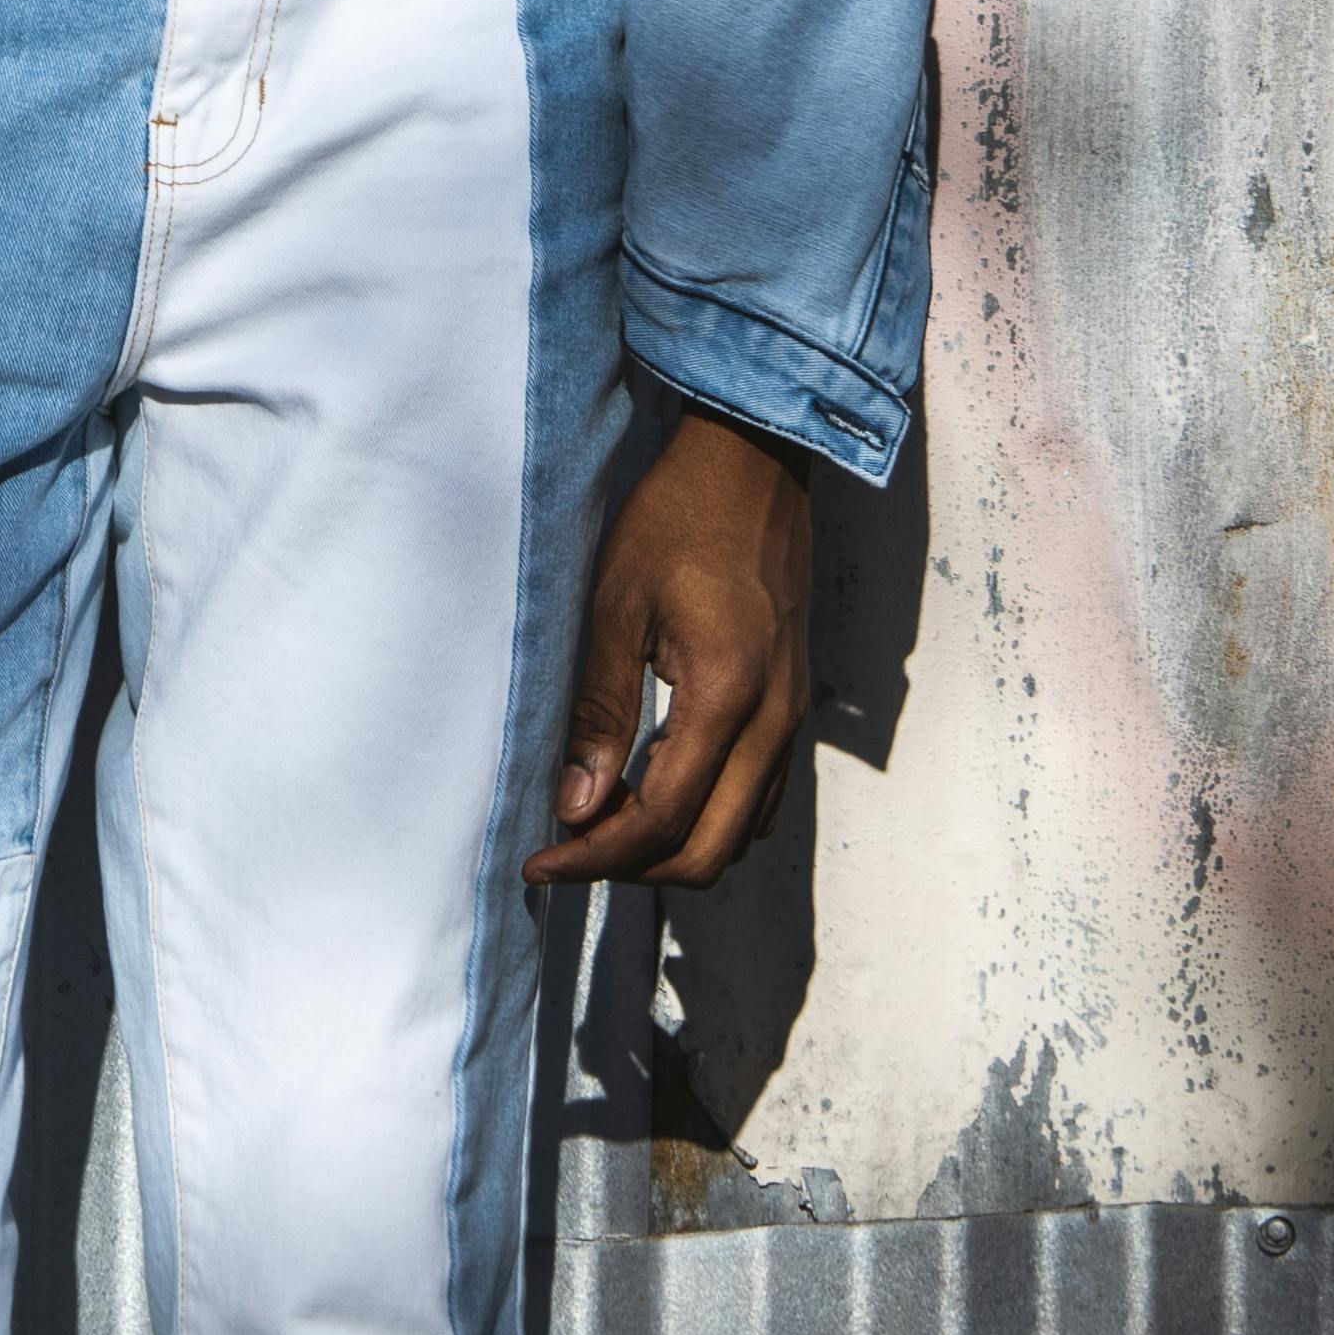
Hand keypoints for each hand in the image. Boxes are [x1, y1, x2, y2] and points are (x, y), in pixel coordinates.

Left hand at [523, 407, 812, 889]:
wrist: (753, 465)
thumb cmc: (678, 518)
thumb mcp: (616, 604)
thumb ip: (600, 711)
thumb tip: (575, 804)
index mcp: (728, 696)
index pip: (662, 819)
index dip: (596, 856)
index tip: (541, 862)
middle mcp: (774, 722)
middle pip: (708, 852)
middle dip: (632, 869)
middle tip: (567, 851)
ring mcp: (792, 719)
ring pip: (738, 837)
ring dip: (671, 850)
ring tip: (601, 826)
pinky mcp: (792, 708)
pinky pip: (757, 801)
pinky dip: (706, 821)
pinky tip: (652, 795)